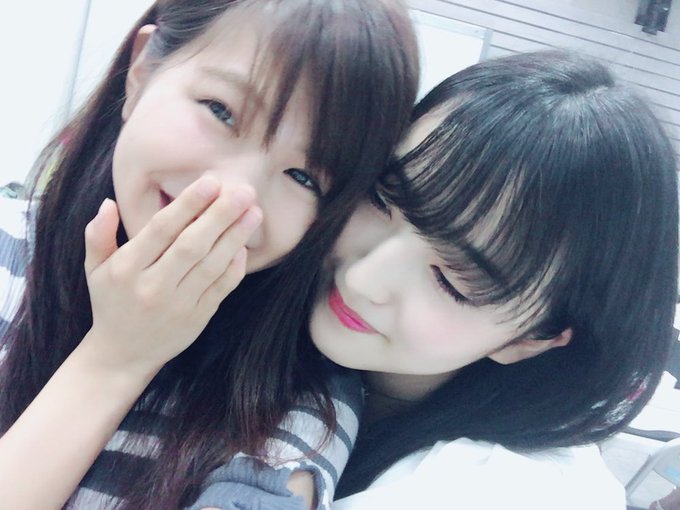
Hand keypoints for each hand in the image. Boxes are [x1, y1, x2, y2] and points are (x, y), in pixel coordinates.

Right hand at [82, 176, 261, 375]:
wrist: (122, 355)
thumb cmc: (111, 303)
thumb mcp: (94, 269)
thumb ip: (98, 236)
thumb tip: (108, 203)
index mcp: (126, 269)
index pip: (161, 230)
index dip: (187, 205)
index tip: (211, 182)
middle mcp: (152, 286)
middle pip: (191, 245)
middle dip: (220, 216)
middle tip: (243, 191)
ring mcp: (177, 305)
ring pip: (210, 266)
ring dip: (235, 238)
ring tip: (253, 213)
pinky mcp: (197, 319)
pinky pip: (219, 290)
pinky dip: (234, 269)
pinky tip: (244, 247)